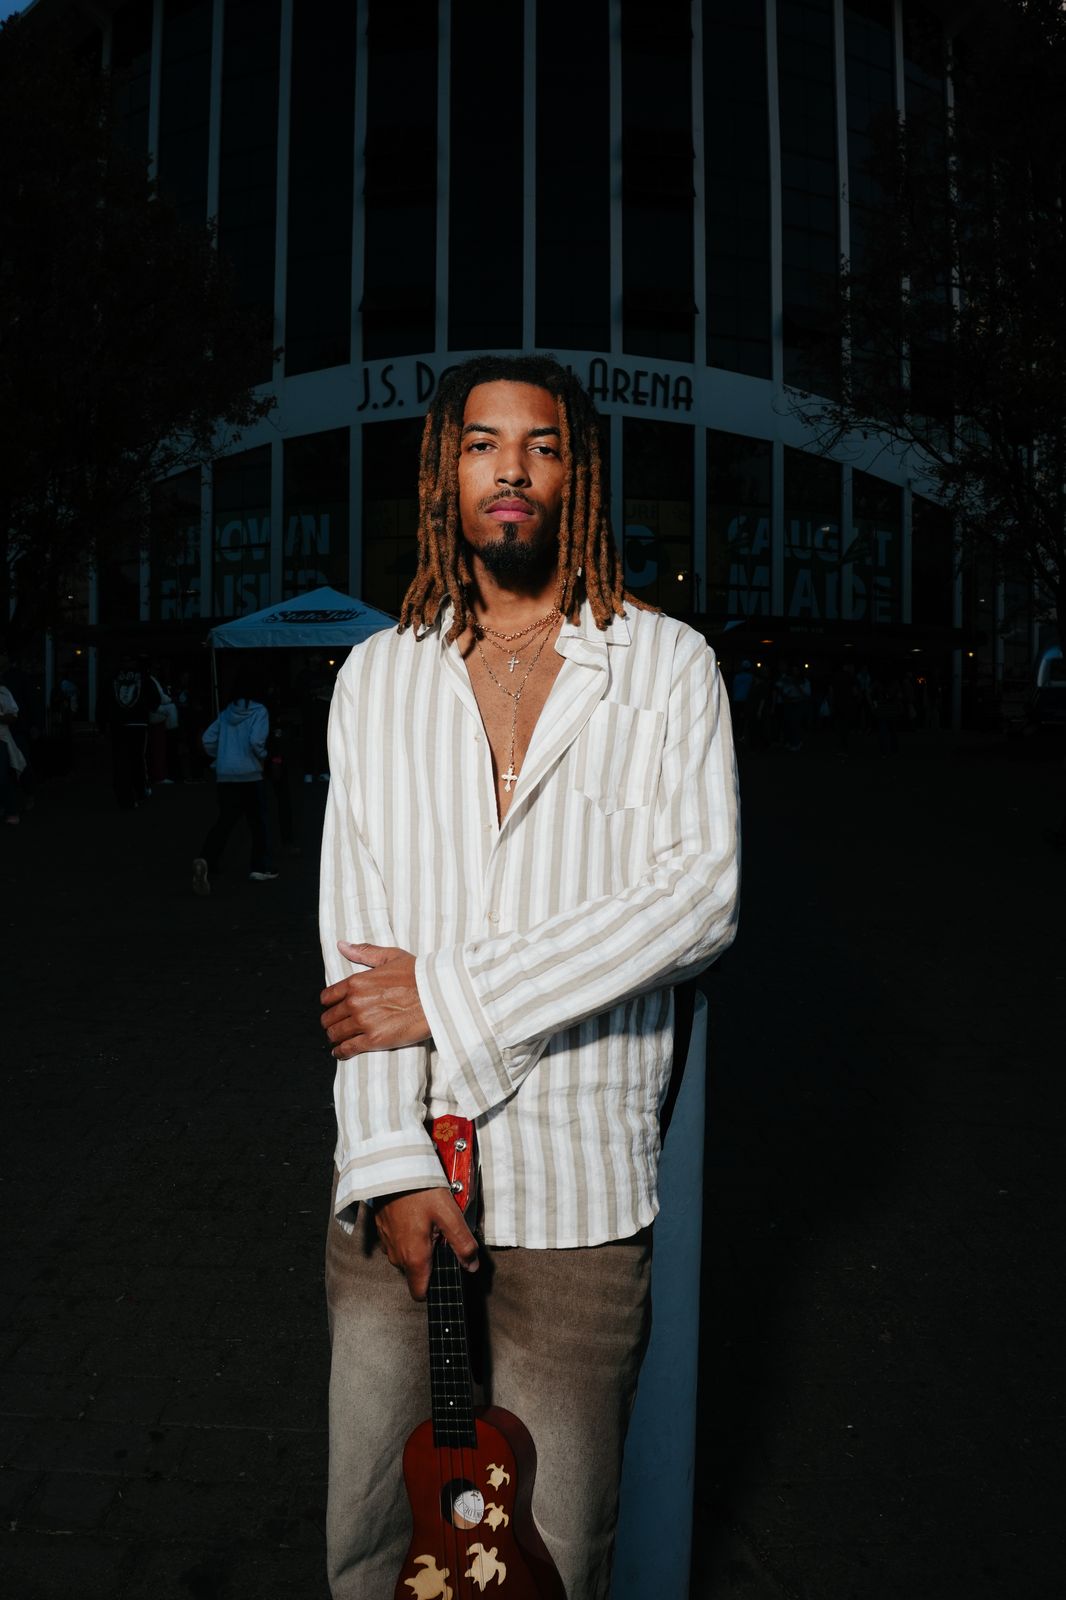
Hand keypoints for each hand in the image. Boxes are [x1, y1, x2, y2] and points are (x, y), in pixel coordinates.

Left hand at [320, 941, 431, 1057]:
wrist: (438, 995)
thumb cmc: (418, 975)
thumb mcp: (391, 956)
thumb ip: (364, 952)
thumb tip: (342, 945)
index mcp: (357, 982)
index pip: (328, 996)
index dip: (329, 1003)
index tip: (332, 1007)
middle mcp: (355, 1002)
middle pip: (329, 1017)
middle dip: (331, 1021)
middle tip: (336, 1024)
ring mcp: (363, 1022)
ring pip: (335, 1034)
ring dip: (335, 1037)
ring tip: (339, 1039)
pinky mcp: (374, 1040)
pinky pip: (347, 1048)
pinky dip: (341, 1051)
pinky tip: (340, 1052)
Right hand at [375, 1188, 479, 1300]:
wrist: (392, 1169)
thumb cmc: (420, 1191)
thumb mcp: (449, 1215)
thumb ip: (462, 1243)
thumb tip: (472, 1266)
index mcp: (414, 1257)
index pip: (420, 1293)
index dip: (435, 1287)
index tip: (446, 1272)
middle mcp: (397, 1256)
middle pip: (416, 1273)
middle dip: (430, 1260)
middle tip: (441, 1236)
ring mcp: (387, 1244)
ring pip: (406, 1257)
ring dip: (418, 1247)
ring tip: (428, 1223)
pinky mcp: (381, 1231)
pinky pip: (397, 1243)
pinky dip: (406, 1235)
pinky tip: (415, 1216)